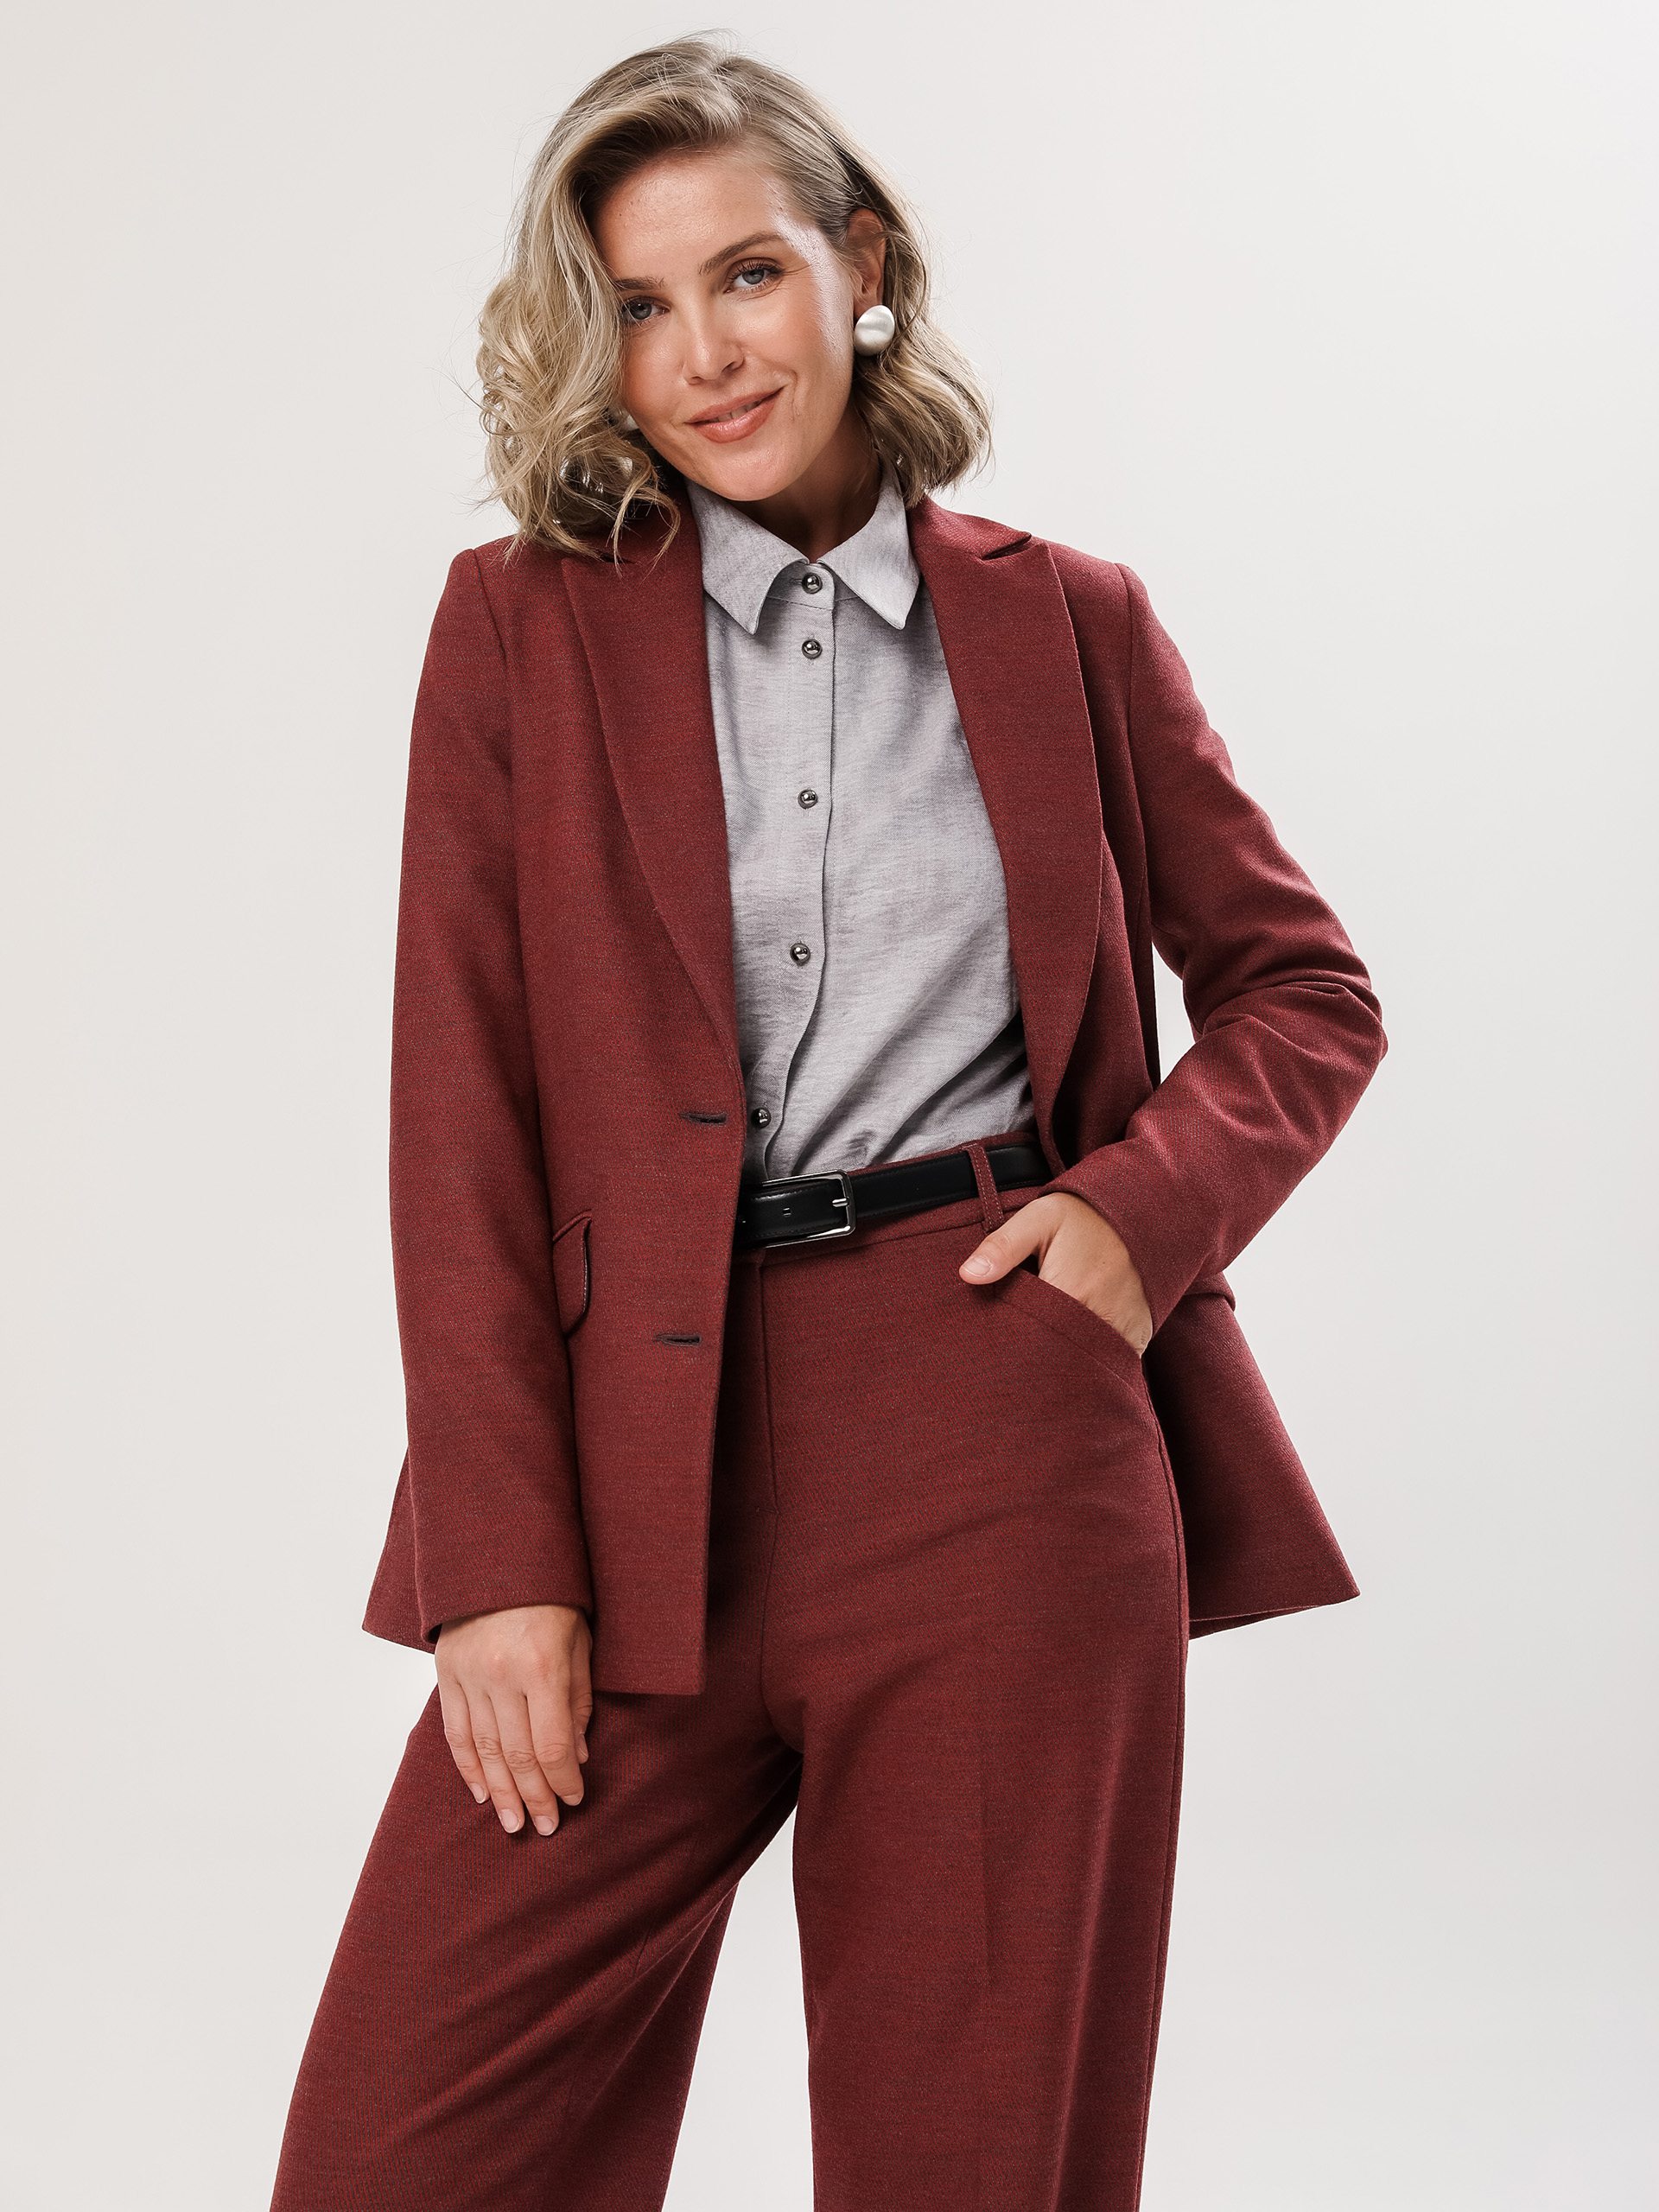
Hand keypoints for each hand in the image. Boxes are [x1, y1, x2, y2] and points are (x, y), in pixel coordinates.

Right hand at [436, 1603, 592, 1835]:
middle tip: (545, 1826)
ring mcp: (469, 1674)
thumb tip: (576, 1756)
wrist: (500, 1553)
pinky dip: (467, 1766)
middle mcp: (501, 1674)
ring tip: (513, 1822)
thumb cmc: (554, 1596)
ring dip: (500, 1792)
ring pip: (483, 1750)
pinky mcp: (446, 1671)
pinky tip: (481, 1792)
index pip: (552, 1745)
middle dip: (534, 1797)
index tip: (574, 1800)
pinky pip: (454, 1731)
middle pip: (517, 1755)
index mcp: (542, 1666)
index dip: (563, 1780)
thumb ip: (578, 1700)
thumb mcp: (581, 1641)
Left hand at [960, 1192, 1153, 1353]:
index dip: (1009, 1337)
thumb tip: (967, 1275)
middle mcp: (1098, 1320)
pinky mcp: (1135, 1337)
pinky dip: (1089, 1358)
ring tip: (1045, 1343)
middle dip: (1033, 1353)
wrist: (1144, 1213)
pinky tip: (1073, 1345)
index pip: (1026, 1335)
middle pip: (1053, 1354)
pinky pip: (1107, 1360)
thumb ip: (1003, 1247)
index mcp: (1069, 1292)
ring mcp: (1121, 1332)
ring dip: (1061, 1357)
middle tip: (1019, 1343)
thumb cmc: (1086, 1216)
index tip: (999, 1335)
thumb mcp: (1039, 1218)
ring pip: (1080, 1362)